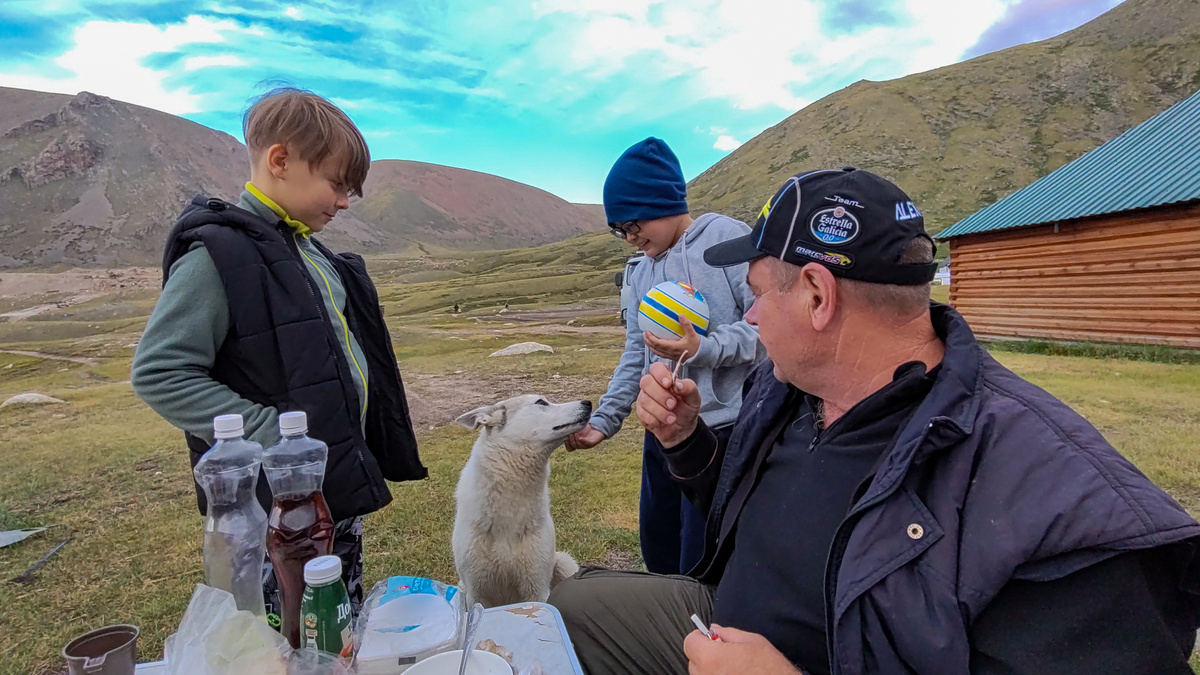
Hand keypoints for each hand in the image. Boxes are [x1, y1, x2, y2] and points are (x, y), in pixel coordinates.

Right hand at [565, 424, 605, 450]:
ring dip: (576, 439)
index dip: (567, 444)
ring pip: (579, 445)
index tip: (565, 439)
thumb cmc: (585, 427)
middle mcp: (581, 445)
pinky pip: (587, 444)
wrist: (596, 426)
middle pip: (573, 446)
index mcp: (576, 443)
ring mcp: (586, 445)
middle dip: (570, 440)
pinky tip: (580, 438)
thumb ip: (570, 429)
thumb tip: (561, 427)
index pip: (570, 448)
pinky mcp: (593, 442)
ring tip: (576, 433)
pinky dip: (583, 441)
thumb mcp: (576, 428)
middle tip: (571, 434)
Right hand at [635, 361, 700, 447]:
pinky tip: (663, 423)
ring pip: (644, 399)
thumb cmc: (687, 409)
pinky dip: (655, 420)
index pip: (656, 367)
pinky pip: (642, 413)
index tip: (669, 384)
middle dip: (660, 395)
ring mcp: (644, 398)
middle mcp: (652, 385)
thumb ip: (689, 387)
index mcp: (665, 378)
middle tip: (672, 405)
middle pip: (646, 382)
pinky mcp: (640, 412)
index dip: (660, 374)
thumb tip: (677, 385)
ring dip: (660, 411)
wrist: (682, 429)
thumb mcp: (694, 398)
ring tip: (672, 418)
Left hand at [644, 315, 701, 360]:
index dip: (650, 338)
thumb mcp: (692, 334)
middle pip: (654, 348)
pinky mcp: (671, 357)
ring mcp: (670, 356)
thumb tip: (680, 314)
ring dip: (649, 345)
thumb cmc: (696, 345)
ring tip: (646, 338)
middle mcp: (670, 352)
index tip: (647, 331)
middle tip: (644, 333)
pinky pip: (659, 354)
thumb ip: (686, 324)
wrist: (700, 355)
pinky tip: (653, 344)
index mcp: (673, 347)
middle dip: (647, 341)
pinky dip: (654, 349)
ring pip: (656, 352)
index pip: (658, 343)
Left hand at [684, 624, 801, 674]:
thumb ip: (729, 633)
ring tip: (733, 669)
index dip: (700, 638)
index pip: (689, 643)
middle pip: (693, 662)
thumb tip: (714, 629)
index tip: (709, 638)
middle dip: (705, 655)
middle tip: (725, 654)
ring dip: (711, 670)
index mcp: (712, 658)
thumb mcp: (753, 641)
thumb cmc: (772, 669)